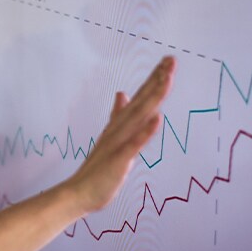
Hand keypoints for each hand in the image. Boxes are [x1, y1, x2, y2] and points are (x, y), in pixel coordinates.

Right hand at [66, 56, 174, 213]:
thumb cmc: (98, 168)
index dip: (154, 78)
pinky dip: (145, 131)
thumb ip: (118, 114)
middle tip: (172, 60)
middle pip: (142, 100)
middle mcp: (120, 128)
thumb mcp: (112, 136)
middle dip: (158, 79)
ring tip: (166, 78)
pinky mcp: (119, 159)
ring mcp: (119, 142)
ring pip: (140, 116)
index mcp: (120, 123)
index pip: (141, 96)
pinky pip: (134, 143)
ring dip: (153, 97)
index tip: (169, 60)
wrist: (79, 191)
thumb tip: (122, 93)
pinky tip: (157, 118)